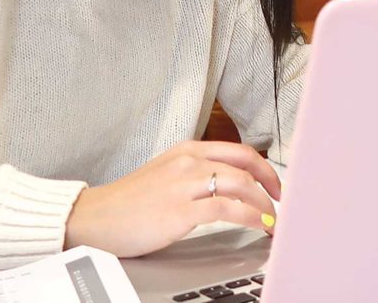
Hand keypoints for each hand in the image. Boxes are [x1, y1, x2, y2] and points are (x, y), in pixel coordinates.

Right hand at [63, 140, 279, 257]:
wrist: (96, 217)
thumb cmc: (127, 202)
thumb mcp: (164, 175)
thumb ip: (193, 174)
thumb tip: (225, 186)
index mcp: (185, 151)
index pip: (238, 151)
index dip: (264, 169)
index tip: (274, 186)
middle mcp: (188, 161)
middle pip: (246, 163)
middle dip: (272, 184)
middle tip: (281, 202)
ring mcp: (185, 184)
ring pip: (241, 184)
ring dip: (265, 205)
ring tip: (271, 221)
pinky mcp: (181, 210)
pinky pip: (228, 210)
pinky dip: (251, 218)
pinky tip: (258, 227)